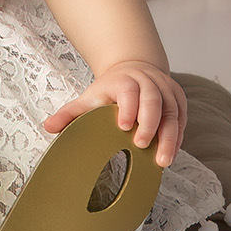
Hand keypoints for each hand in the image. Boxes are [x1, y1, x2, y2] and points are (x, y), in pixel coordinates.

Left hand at [41, 62, 187, 166]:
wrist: (134, 70)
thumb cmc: (110, 90)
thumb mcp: (89, 97)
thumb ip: (70, 113)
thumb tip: (48, 127)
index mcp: (124, 81)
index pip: (129, 91)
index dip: (128, 106)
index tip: (123, 126)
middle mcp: (148, 82)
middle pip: (153, 100)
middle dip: (149, 123)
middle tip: (142, 145)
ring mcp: (166, 90)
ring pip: (172, 111)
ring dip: (169, 137)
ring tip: (163, 161)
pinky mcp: (178, 100)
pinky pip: (182, 118)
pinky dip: (178, 136)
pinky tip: (171, 152)